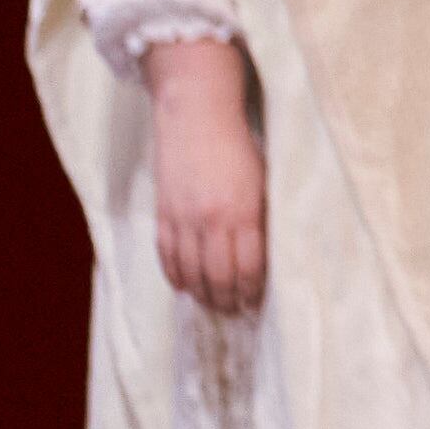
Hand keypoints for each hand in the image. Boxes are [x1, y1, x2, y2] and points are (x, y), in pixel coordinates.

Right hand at [145, 36, 267, 311]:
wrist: (197, 116)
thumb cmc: (240, 146)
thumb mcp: (264, 180)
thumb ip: (262, 217)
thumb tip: (267, 253)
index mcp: (244, 212)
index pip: (249, 266)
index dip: (253, 290)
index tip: (257, 301)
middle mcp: (212, 221)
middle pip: (218, 276)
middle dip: (228, 299)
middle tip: (236, 312)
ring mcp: (184, 219)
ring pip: (190, 272)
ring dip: (202, 294)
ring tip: (213, 304)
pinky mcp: (163, 213)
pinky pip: (166, 256)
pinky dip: (175, 276)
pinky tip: (185, 286)